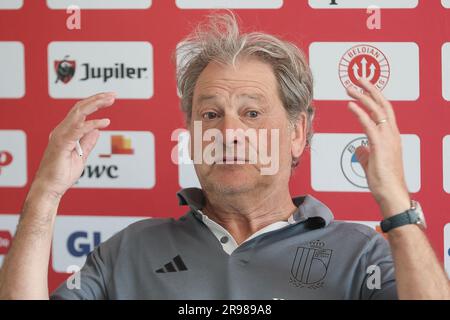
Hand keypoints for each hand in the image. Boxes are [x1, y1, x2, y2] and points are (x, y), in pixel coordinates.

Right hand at [32, 92, 115, 199]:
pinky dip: (92, 124)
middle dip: (97, 98)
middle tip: (113, 94)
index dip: (94, 102)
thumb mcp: (81, 156)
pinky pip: (79, 129)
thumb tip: (97, 130)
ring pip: (79, 113)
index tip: (109, 98)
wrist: (50, 189)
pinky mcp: (62, 144)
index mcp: (65, 132)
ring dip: (96, 104)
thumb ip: (87, 142)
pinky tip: (105, 122)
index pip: (80, 112)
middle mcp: (61, 131)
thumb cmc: (61, 175)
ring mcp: (60, 136)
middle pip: (80, 108)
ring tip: (110, 100)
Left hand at [346, 78, 410, 217]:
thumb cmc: (384, 182)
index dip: (374, 97)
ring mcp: (388, 139)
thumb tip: (358, 148)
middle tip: (357, 78)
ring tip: (349, 88)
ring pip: (376, 110)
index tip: (363, 88)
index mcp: (391, 137)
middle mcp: (392, 134)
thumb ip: (365, 153)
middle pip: (382, 104)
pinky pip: (369, 124)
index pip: (384, 111)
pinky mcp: (380, 146)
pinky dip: (359, 112)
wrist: (391, 194)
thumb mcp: (371, 164)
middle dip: (370, 89)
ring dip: (362, 97)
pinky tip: (350, 105)